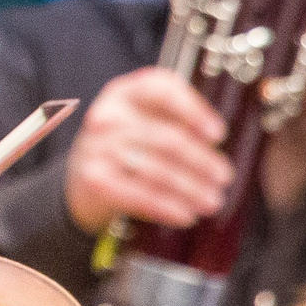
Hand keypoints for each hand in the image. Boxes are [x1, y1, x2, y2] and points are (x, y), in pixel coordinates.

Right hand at [60, 68, 231, 234]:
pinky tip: (186, 215)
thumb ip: (176, 121)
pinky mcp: (95, 179)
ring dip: (190, 189)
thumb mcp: (144, 119)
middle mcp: (108, 115)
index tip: (219, 134)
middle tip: (224, 177)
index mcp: (125, 92)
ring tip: (212, 201)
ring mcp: (98, 147)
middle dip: (201, 161)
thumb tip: (215, 145)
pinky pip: (139, 195)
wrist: (81, 176)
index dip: (194, 111)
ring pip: (157, 170)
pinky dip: (167, 207)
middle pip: (166, 138)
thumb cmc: (127, 144)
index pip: (162, 90)